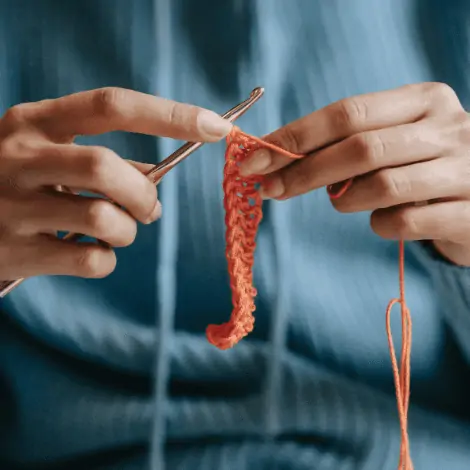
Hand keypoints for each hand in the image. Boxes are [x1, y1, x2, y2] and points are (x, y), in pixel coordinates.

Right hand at [0, 87, 231, 279]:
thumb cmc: (18, 181)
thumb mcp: (48, 152)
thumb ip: (100, 160)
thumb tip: (154, 180)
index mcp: (34, 121)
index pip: (112, 106)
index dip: (171, 115)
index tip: (216, 126)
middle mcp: (19, 157)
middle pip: (107, 168)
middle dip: (144, 194)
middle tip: (150, 209)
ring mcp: (13, 206)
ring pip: (103, 219)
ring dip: (127, 230)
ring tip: (117, 231)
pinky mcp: (14, 251)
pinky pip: (91, 260)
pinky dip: (107, 259)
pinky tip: (92, 252)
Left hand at [240, 82, 469, 265]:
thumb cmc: (422, 167)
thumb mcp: (394, 140)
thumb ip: (348, 143)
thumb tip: (276, 159)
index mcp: (424, 101)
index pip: (348, 113)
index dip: (295, 137)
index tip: (255, 159)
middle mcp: (449, 129)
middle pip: (359, 148)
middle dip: (304, 172)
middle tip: (270, 189)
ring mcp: (465, 170)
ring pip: (382, 185)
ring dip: (345, 200)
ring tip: (343, 201)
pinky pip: (403, 222)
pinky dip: (379, 225)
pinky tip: (382, 220)